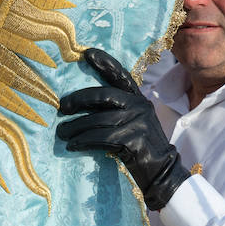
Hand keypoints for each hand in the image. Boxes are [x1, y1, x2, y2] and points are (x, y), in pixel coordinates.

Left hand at [57, 48, 188, 210]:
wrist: (162, 172)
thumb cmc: (142, 148)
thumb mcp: (134, 122)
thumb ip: (117, 109)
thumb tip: (82, 104)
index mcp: (139, 98)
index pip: (121, 75)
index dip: (104, 62)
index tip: (86, 53)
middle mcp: (140, 106)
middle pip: (104, 95)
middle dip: (79, 100)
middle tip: (62, 107)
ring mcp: (138, 122)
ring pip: (98, 120)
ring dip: (75, 127)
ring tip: (62, 132)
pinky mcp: (133, 140)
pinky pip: (100, 137)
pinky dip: (83, 141)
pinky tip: (72, 145)